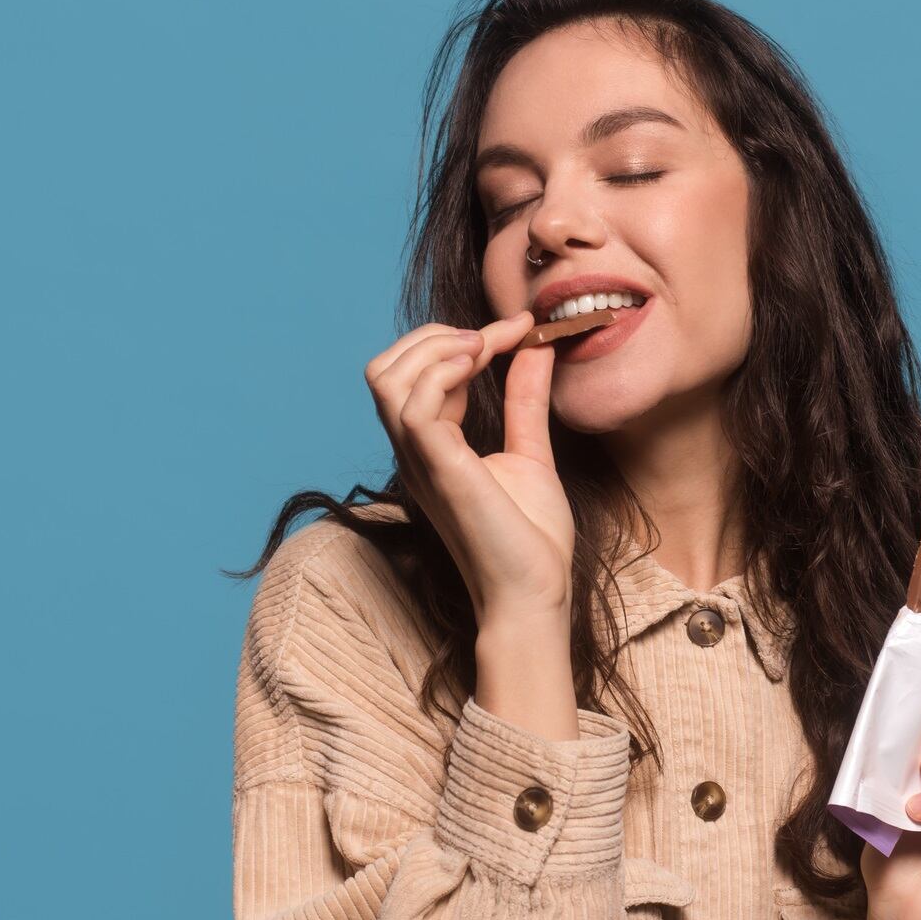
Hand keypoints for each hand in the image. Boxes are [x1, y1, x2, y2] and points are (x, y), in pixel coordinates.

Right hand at [362, 310, 569, 629]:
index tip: (518, 327)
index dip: (459, 338)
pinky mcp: (438, 468)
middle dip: (434, 335)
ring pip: (386, 379)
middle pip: (384, 369)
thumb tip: (536, 347)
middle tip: (493, 337)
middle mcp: (414, 450)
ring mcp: (420, 459)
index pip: (415, 374)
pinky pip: (414, 404)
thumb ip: (525, 399)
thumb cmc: (530, 539)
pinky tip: (483, 365)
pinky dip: (445, 370)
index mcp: (430, 447)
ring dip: (436, 346)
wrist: (535, 592)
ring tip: (485, 346)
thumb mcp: (530, 451)